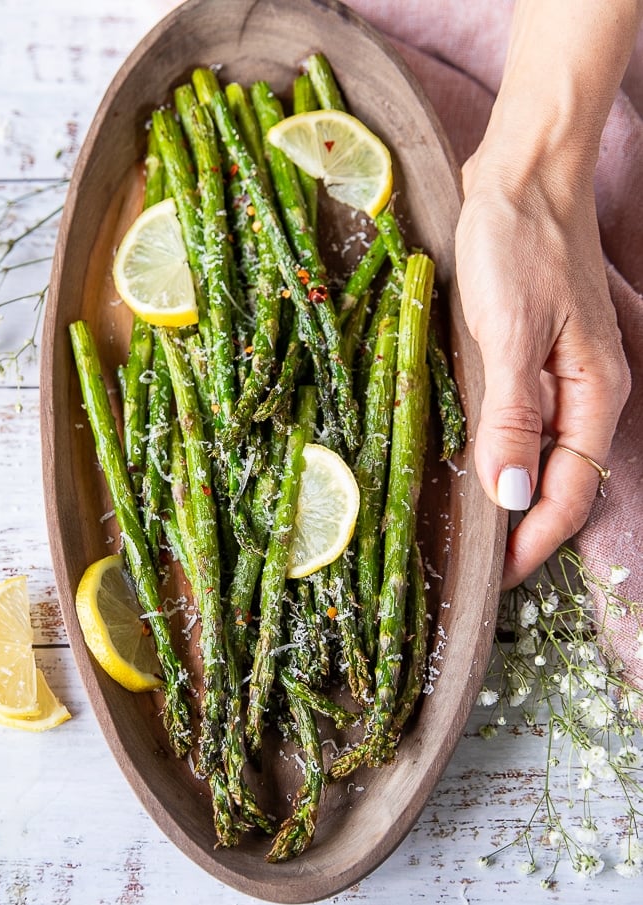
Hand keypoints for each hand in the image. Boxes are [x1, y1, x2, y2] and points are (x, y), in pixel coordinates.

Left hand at [455, 151, 630, 588]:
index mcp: (592, 395)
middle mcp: (580, 394)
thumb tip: (512, 493)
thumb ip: (513, 416)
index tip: (498, 575)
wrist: (520, 176)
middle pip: (557, 480)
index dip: (535, 539)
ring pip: (536, 455)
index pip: (568, 491)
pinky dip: (495, 450)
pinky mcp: (528, 358)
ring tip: (464, 525)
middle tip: (472, 559)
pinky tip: (465, 462)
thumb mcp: (511, 333)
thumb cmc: (520, 245)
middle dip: (522, 525)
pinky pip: (518, 422)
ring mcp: (555, 376)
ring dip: (506, 492)